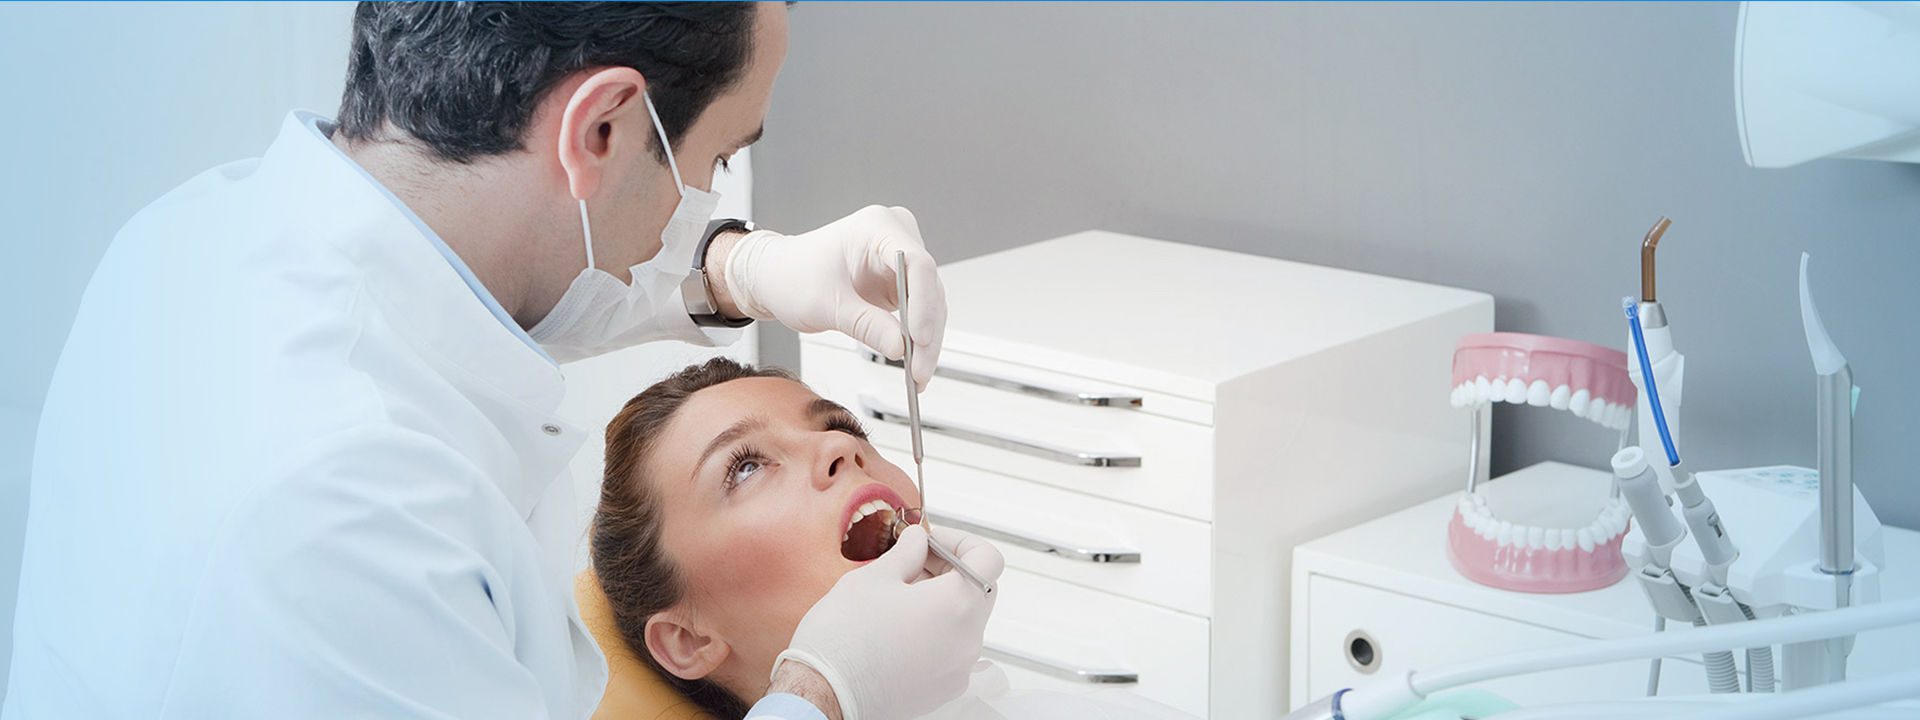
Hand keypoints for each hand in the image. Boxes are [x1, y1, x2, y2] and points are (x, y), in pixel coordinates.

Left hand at [720, 206, 945, 389]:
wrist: (777, 277)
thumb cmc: (792, 275)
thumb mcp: (826, 304)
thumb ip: (866, 325)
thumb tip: (901, 347)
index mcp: (877, 227)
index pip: (916, 262)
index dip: (922, 303)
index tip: (917, 338)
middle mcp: (895, 238)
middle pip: (928, 287)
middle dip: (925, 333)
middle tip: (918, 369)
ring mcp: (899, 260)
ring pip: (930, 304)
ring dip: (925, 342)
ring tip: (917, 375)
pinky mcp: (899, 282)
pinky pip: (920, 312)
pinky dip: (917, 339)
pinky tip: (914, 363)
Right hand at [772, 526, 1003, 719]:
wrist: (824, 694)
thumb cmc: (844, 639)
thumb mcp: (873, 577)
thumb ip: (907, 552)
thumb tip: (918, 540)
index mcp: (957, 605)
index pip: (987, 558)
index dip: (959, 541)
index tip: (930, 542)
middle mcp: (967, 640)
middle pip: (979, 590)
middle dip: (949, 570)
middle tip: (912, 562)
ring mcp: (958, 669)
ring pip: (964, 622)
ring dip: (941, 602)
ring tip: (898, 597)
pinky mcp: (943, 689)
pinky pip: (951, 650)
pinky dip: (934, 632)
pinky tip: (898, 628)